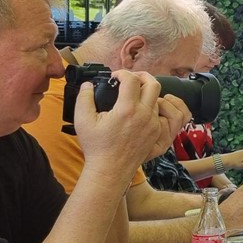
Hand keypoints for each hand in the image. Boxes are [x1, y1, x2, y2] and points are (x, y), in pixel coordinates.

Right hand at [76, 71, 187, 186]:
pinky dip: (150, 106)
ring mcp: (153, 124)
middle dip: (142, 76)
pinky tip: (138, 108)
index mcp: (127, 109)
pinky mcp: (156, 132)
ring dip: (146, 92)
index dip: (122, 73)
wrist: (111, 169)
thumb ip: (84, 98)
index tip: (115, 76)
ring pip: (157, 98)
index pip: (132, 79)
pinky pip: (159, 113)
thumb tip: (87, 85)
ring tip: (132, 95)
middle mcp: (144, 115)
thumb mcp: (82, 120)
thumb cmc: (97, 147)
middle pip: (154, 84)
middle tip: (131, 78)